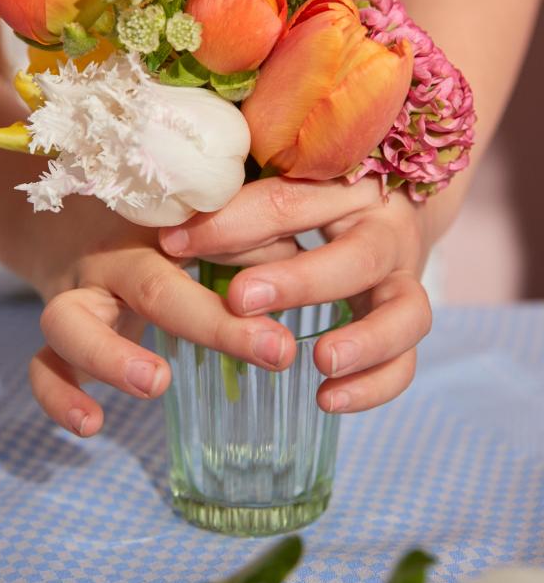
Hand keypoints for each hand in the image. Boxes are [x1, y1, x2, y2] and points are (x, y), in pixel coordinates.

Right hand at [25, 196, 297, 437]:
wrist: (63, 218)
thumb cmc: (156, 226)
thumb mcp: (201, 220)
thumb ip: (250, 239)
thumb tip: (303, 273)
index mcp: (158, 226)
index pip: (210, 239)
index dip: (255, 264)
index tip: (297, 301)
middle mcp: (112, 257)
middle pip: (153, 285)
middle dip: (213, 324)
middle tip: (274, 352)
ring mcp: (75, 295)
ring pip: (71, 322)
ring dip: (111, 355)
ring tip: (156, 384)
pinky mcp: (57, 333)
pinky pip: (42, 365)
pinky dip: (58, 397)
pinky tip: (92, 426)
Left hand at [159, 176, 432, 413]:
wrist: (382, 207)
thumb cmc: (308, 194)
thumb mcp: (273, 187)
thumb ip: (235, 206)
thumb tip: (174, 234)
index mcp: (349, 183)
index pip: (291, 200)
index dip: (230, 223)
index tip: (173, 245)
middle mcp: (388, 230)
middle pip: (360, 256)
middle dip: (301, 281)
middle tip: (242, 300)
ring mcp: (406, 279)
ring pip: (408, 313)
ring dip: (366, 341)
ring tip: (320, 361)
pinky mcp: (406, 322)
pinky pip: (407, 362)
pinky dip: (374, 386)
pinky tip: (327, 399)